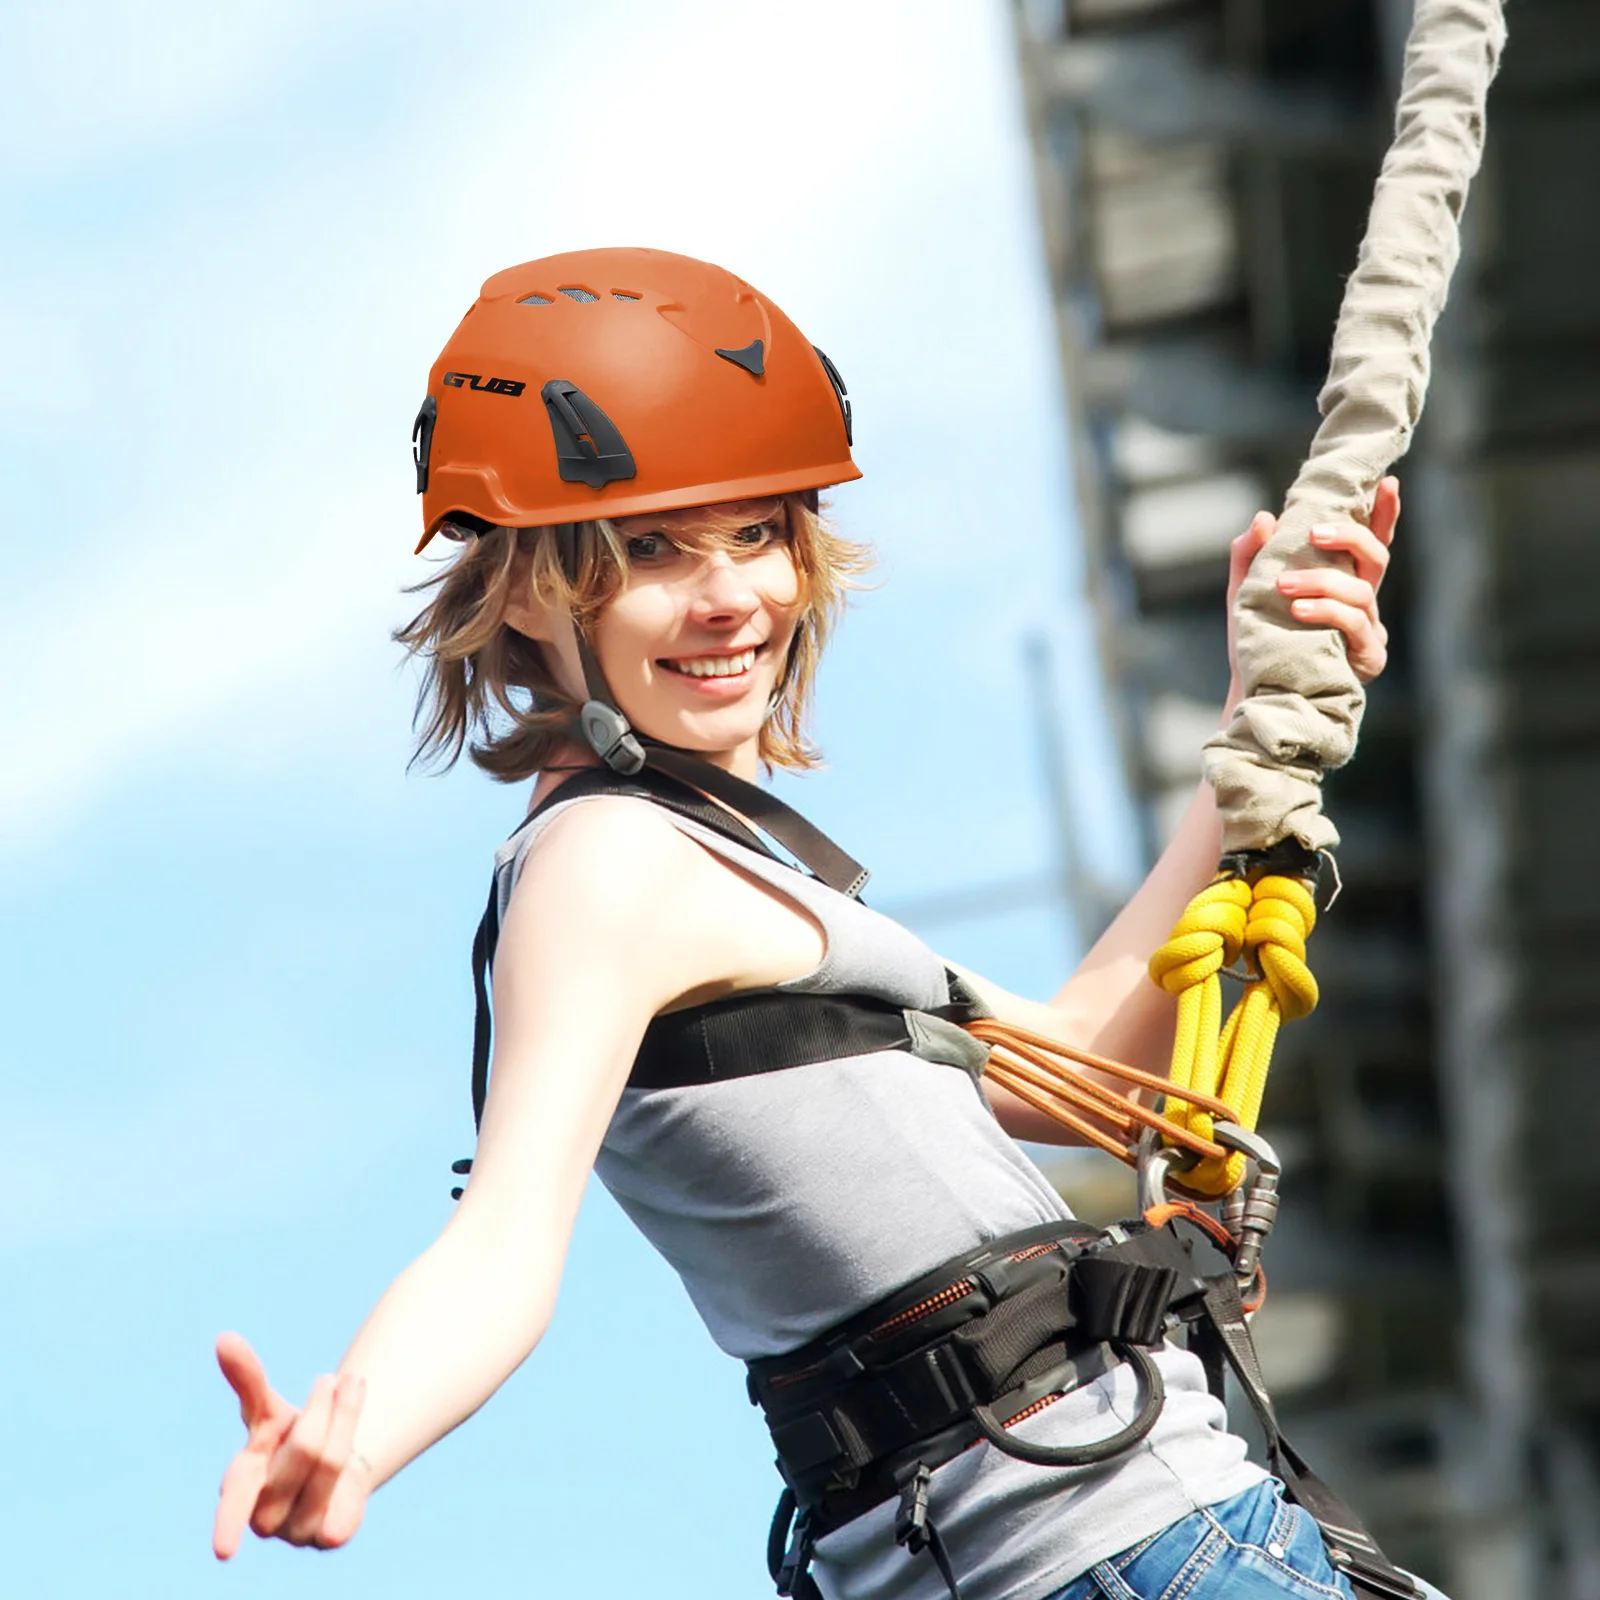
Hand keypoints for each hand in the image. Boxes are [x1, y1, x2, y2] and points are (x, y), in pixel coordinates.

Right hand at [213, 1332, 371, 1557]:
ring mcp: (297, 1532)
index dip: (227, 1524)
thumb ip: (247, 1378)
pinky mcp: (330, 1537)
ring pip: (333, 1462)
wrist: (328, 1467)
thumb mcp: (267, 1408)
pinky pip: (351, 1494)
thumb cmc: (286, 1435)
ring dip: (347, 1416)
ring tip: (352, 1386)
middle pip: (308, 1449)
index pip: (234, 1499)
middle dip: (325, 1408)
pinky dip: (355, 1458)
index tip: (224, 1552)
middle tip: (331, 1379)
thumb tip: (224, 1337)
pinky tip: (353, 1456)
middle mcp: (264, 1516)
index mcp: (241, 1483)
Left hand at [1226, 475, 1398, 690]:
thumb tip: (1265, 517)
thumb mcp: (1243, 592)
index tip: (1387, 482)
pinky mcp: (1367, 658)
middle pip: (1377, 557)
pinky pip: (1355, 625)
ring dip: (1323, 582)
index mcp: (1341, 582)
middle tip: (1314, 532)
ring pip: (1362, 591)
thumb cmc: (1255, 640)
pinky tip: (1298, 610)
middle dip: (1350, 537)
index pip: (1368, 543)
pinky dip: (1327, 611)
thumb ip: (1249, 554)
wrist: (1251, 691)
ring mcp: (1367, 630)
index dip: (1383, 514)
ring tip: (1283, 586)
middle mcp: (1361, 602)